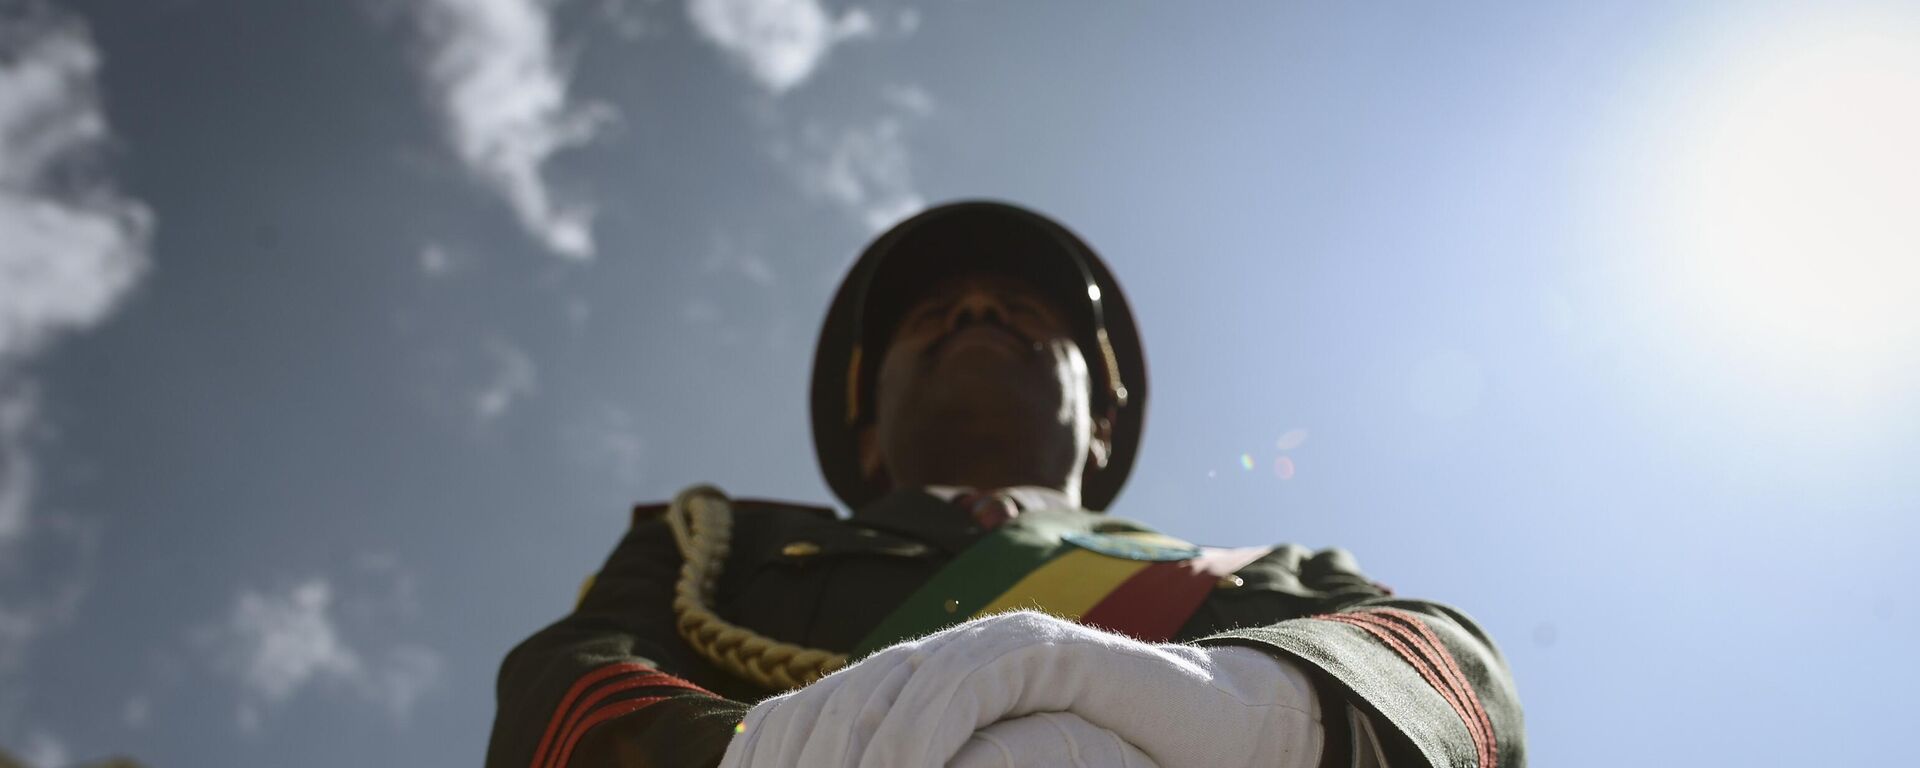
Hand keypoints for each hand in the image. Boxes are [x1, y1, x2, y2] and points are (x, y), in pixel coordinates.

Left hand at [720, 611, 1321, 767]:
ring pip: (883, 697)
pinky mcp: (1041, 648)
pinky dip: (918, 737)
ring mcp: (984, 645)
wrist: (1205, 733)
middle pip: (825, 711)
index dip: (756, 765)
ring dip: (847, 765)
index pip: (792, 721)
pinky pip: (961, 686)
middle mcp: (928, 657)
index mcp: (897, 689)